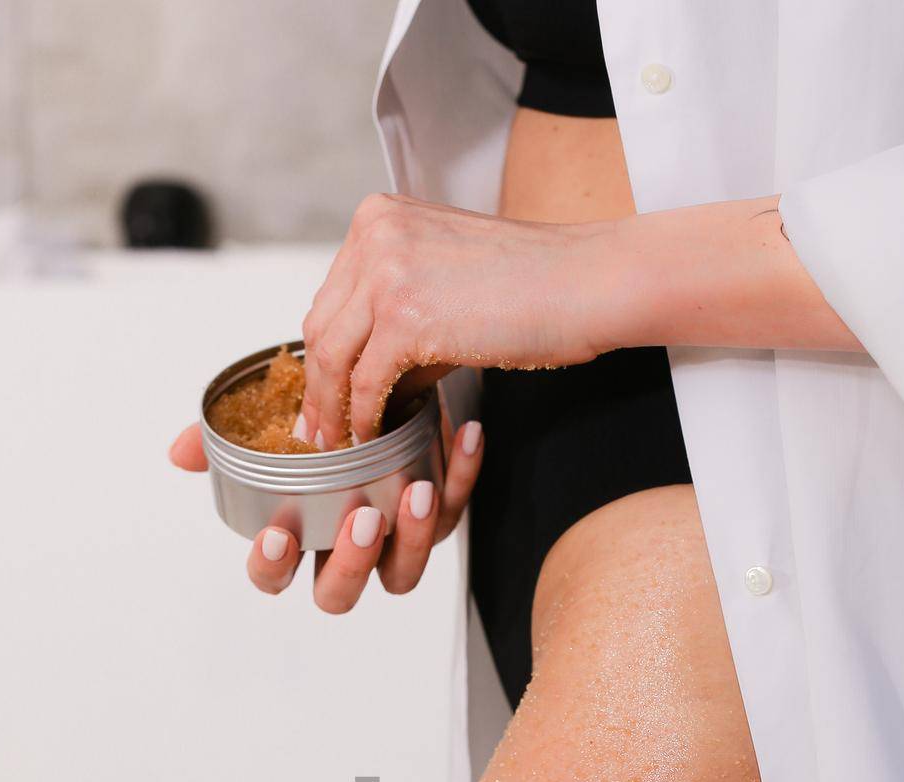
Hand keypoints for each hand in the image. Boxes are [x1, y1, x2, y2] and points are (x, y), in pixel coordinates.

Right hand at [168, 411, 483, 611]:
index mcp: (297, 539)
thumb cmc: (316, 424)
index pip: (273, 576)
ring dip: (412, 537)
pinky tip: (463, 436)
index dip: (272, 567)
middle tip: (362, 518)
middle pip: (339, 593)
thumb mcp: (269, 424)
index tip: (276, 535)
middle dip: (350, 563)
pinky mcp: (436, 515)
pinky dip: (460, 476)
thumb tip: (181, 450)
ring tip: (416, 490)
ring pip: (402, 572)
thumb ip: (225, 440)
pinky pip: (452, 510)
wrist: (374, 389)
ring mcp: (392, 542)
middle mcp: (343, 552)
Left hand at [300, 192, 615, 446]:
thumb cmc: (531, 285)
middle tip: (320, 428)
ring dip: (333, 408)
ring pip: (332, 356)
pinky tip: (374, 437)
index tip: (324, 393)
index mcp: (379, 217)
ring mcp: (386, 273)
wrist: (583, 282)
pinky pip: (366, 382)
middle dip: (319, 386)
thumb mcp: (445, 281)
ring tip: (341, 442)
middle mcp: (374, 235)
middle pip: (321, 326)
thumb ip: (398, 317)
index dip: (324, 354)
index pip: (331, 297)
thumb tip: (364, 385)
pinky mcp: (405, 317)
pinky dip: (365, 417)